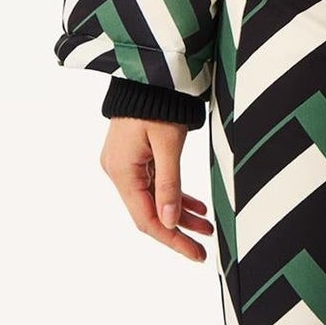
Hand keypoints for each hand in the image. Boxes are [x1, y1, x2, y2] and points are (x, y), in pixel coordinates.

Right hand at [100, 116, 213, 261]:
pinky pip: (155, 184)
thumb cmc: (158, 102)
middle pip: (149, 212)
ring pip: (155, 199)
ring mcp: (126, 164)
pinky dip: (174, 195)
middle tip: (204, 248)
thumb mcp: (168, 144)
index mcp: (122, 171)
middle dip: (179, 230)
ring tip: (207, 227)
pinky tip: (196, 208)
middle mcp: (119, 171)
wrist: (149, 71)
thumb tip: (171, 222)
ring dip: (180, 213)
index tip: (195, 253)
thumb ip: (169, 184)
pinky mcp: (135, 156)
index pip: (146, 218)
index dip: (171, 239)